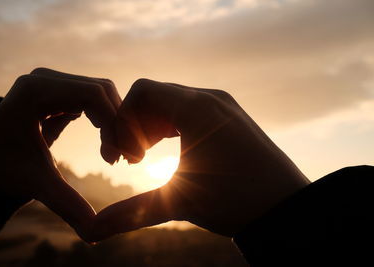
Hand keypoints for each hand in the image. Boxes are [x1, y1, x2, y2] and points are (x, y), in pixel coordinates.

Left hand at [0, 68, 120, 241]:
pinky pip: (94, 98)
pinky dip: (106, 118)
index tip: (118, 158)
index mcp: (34, 92)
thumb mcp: (34, 184)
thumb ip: (65, 203)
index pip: (92, 95)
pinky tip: (106, 143)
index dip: (114, 123)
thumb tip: (94, 233)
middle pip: (102, 89)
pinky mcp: (60, 90)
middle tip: (122, 159)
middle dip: (119, 123)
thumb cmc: (2, 170)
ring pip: (102, 92)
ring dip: (115, 122)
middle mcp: (44, 79)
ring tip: (113, 155)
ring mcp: (52, 82)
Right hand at [93, 79, 309, 239]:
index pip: (142, 91)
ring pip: (172, 102)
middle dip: (134, 125)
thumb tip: (90, 232)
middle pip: (155, 96)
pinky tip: (167, 150)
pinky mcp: (230, 117)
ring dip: (152, 126)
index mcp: (196, 108)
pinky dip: (171, 126)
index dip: (122, 120)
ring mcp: (223, 105)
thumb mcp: (180, 201)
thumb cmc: (236, 201)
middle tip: (130, 161)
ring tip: (144, 157)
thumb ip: (131, 213)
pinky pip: (190, 110)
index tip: (123, 156)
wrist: (287, 208)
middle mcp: (210, 98)